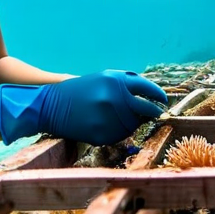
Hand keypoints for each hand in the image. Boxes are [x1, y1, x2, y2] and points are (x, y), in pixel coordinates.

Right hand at [0, 70, 167, 145]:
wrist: (50, 106)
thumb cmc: (79, 90)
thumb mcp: (102, 78)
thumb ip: (125, 84)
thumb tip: (150, 95)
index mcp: (115, 80)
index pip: (146, 88)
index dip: (158, 95)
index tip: (164, 100)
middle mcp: (114, 98)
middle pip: (146, 108)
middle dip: (153, 111)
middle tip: (157, 114)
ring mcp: (109, 117)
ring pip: (134, 124)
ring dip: (135, 122)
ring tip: (124, 118)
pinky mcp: (102, 134)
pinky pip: (121, 135)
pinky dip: (121, 132)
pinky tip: (112, 125)